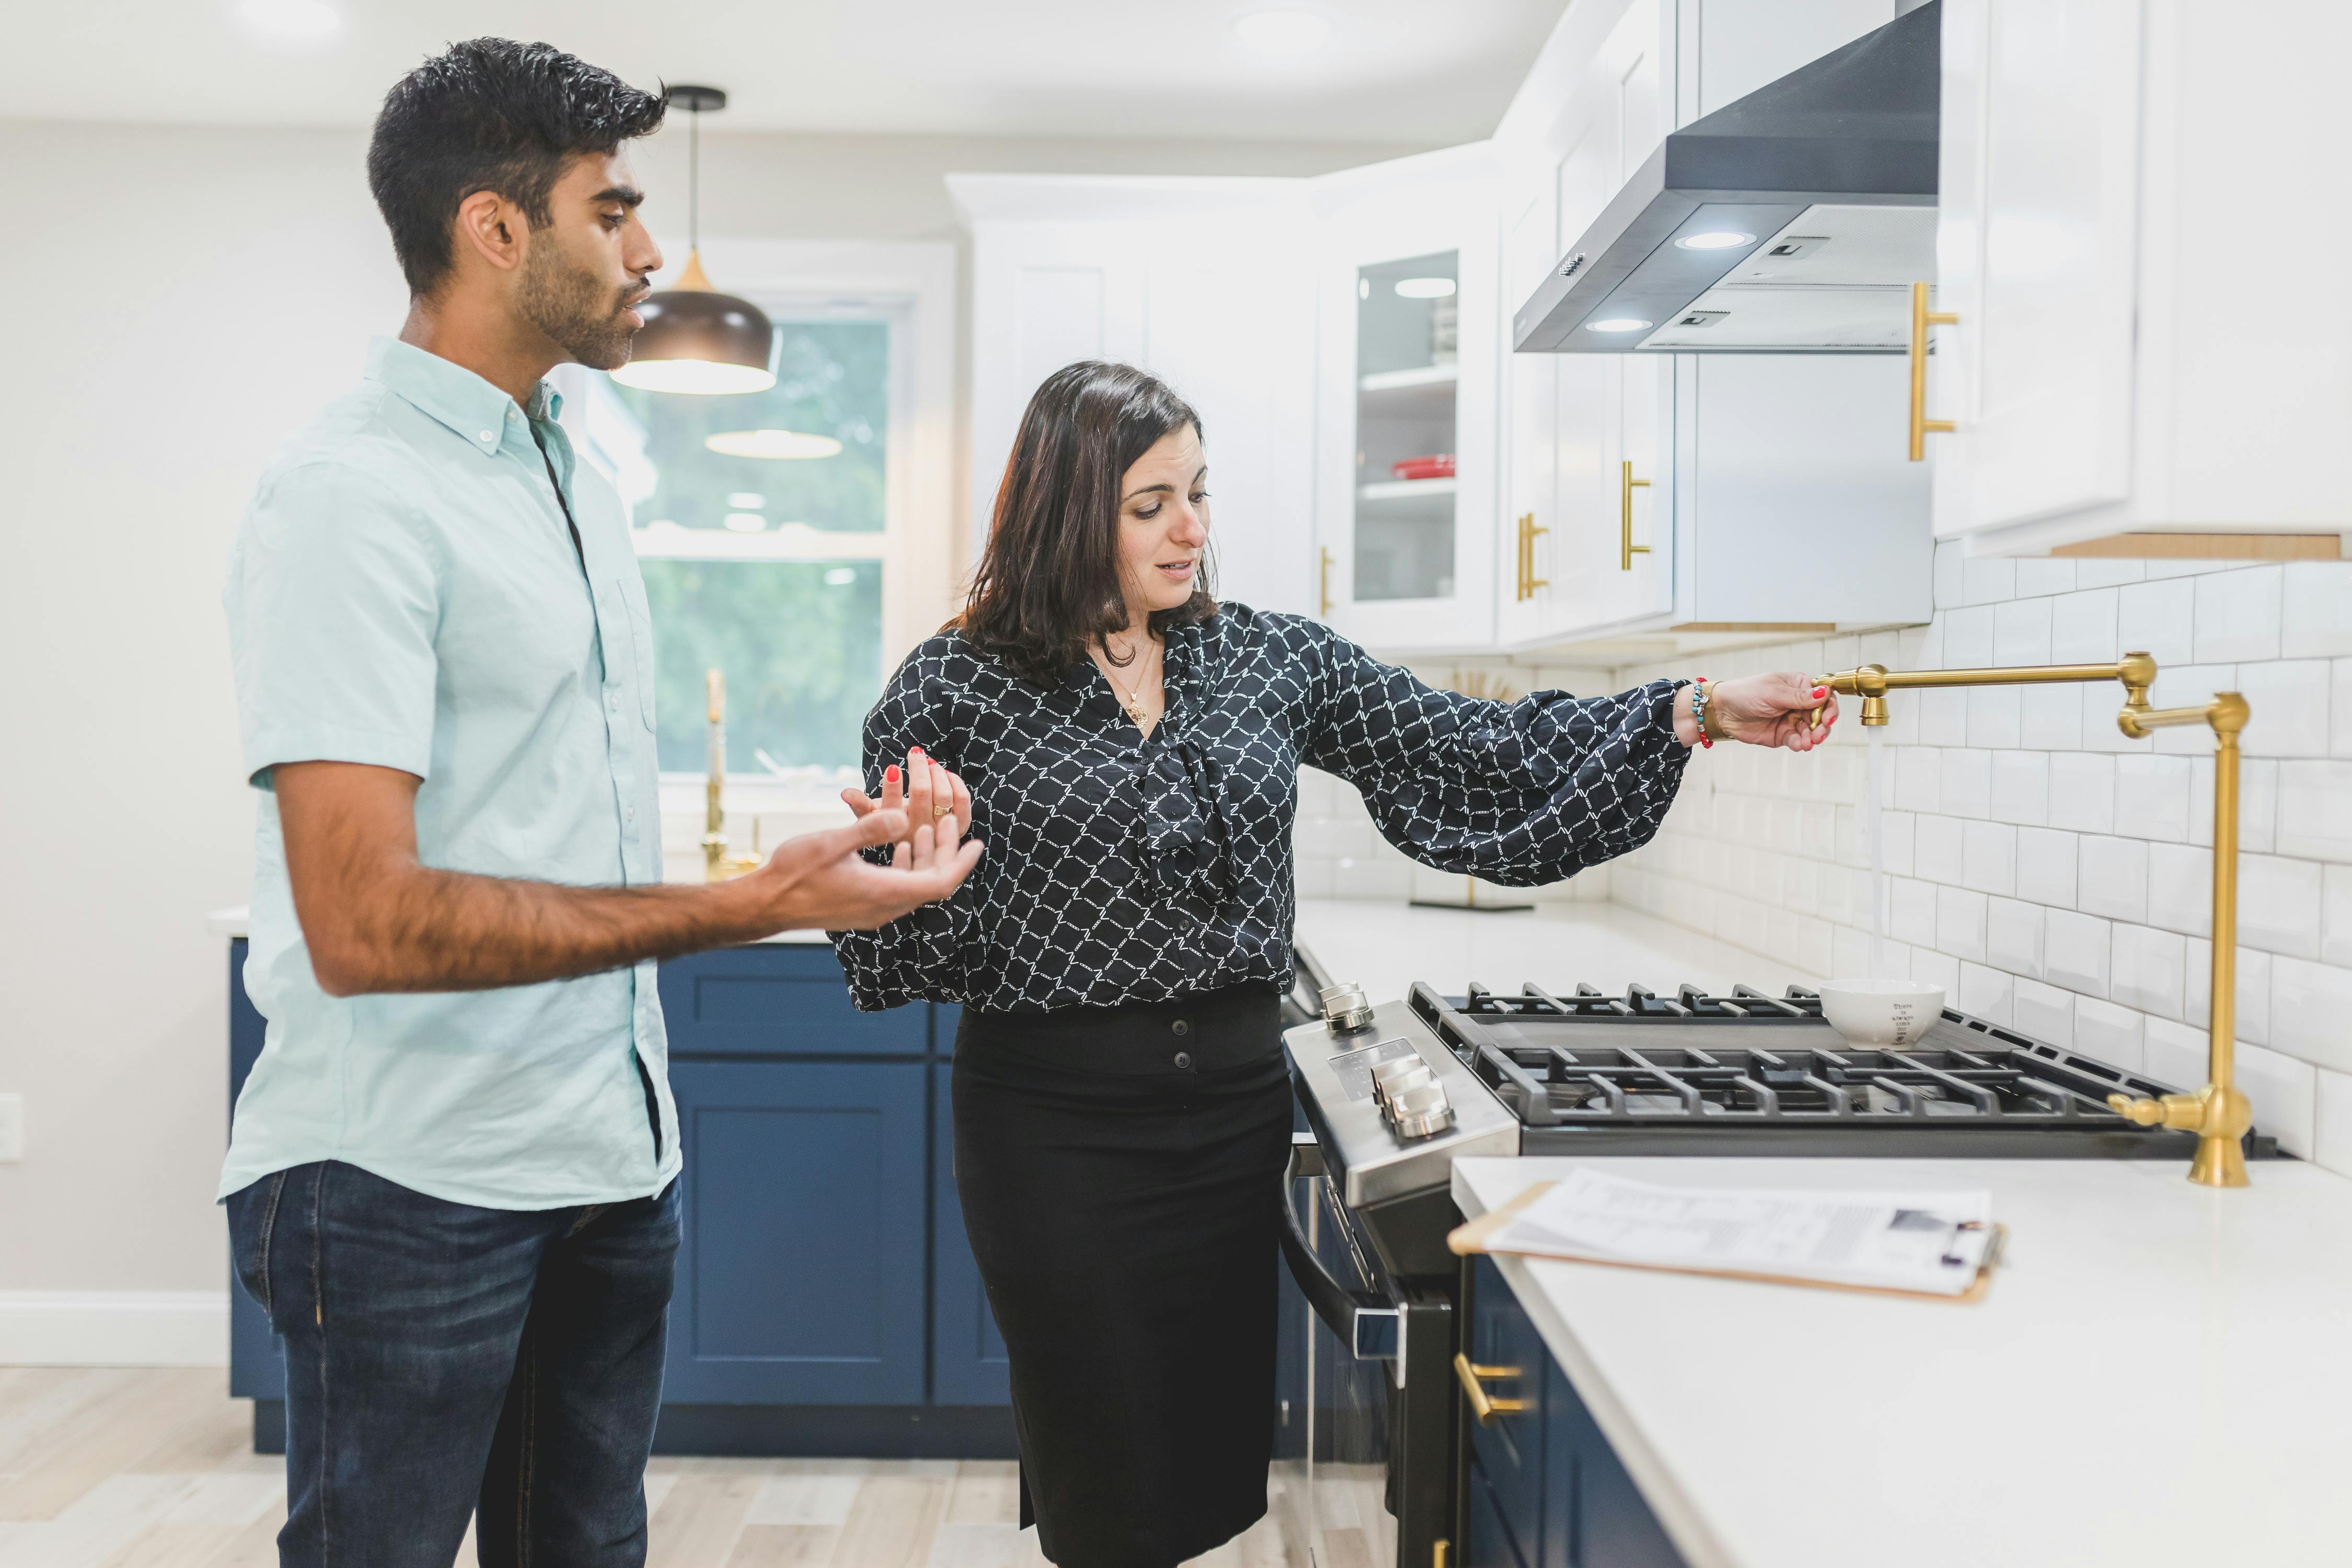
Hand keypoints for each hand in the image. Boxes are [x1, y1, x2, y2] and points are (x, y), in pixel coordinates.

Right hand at [743, 801, 982, 932]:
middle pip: (931, 882)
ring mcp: (873, 910)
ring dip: (924, 856)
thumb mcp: (832, 843)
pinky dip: (905, 864)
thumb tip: (902, 815)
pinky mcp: (862, 907)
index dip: (962, 862)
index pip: (941, 883)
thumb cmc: (794, 873)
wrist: (766, 903)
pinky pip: (897, 887)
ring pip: (914, 884)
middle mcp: (885, 907)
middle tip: (949, 821)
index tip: (977, 842)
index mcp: (885, 893)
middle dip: (945, 852)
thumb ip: (870, 829)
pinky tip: (900, 843)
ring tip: (929, 825)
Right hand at [839, 746, 973, 864]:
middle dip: (918, 768)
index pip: (891, 808)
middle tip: (915, 752)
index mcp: (893, 832)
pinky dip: (955, 782)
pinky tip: (946, 774)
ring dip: (936, 773)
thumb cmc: (888, 822)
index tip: (892, 768)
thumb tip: (845, 793)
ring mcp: (940, 832)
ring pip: (942, 795)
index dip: (892, 787)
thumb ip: (860, 805)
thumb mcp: (870, 817)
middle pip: (921, 793)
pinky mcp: (959, 827)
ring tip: (929, 762)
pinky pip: (962, 801)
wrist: (916, 842)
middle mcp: (917, 834)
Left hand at [1680, 672, 1838, 752]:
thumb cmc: (1746, 693)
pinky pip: (1798, 740)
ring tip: (1809, 742)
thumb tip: (1825, 692)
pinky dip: (1801, 744)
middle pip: (1821, 715)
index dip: (1829, 707)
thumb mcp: (1773, 692)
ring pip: (1812, 730)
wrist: (1723, 711)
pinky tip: (1801, 746)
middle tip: (1819, 734)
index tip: (1827, 718)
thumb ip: (1799, 696)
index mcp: (1799, 686)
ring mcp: (1792, 720)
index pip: (1824, 695)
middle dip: (1823, 726)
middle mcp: (1799, 703)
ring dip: (1814, 737)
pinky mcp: (1784, 735)